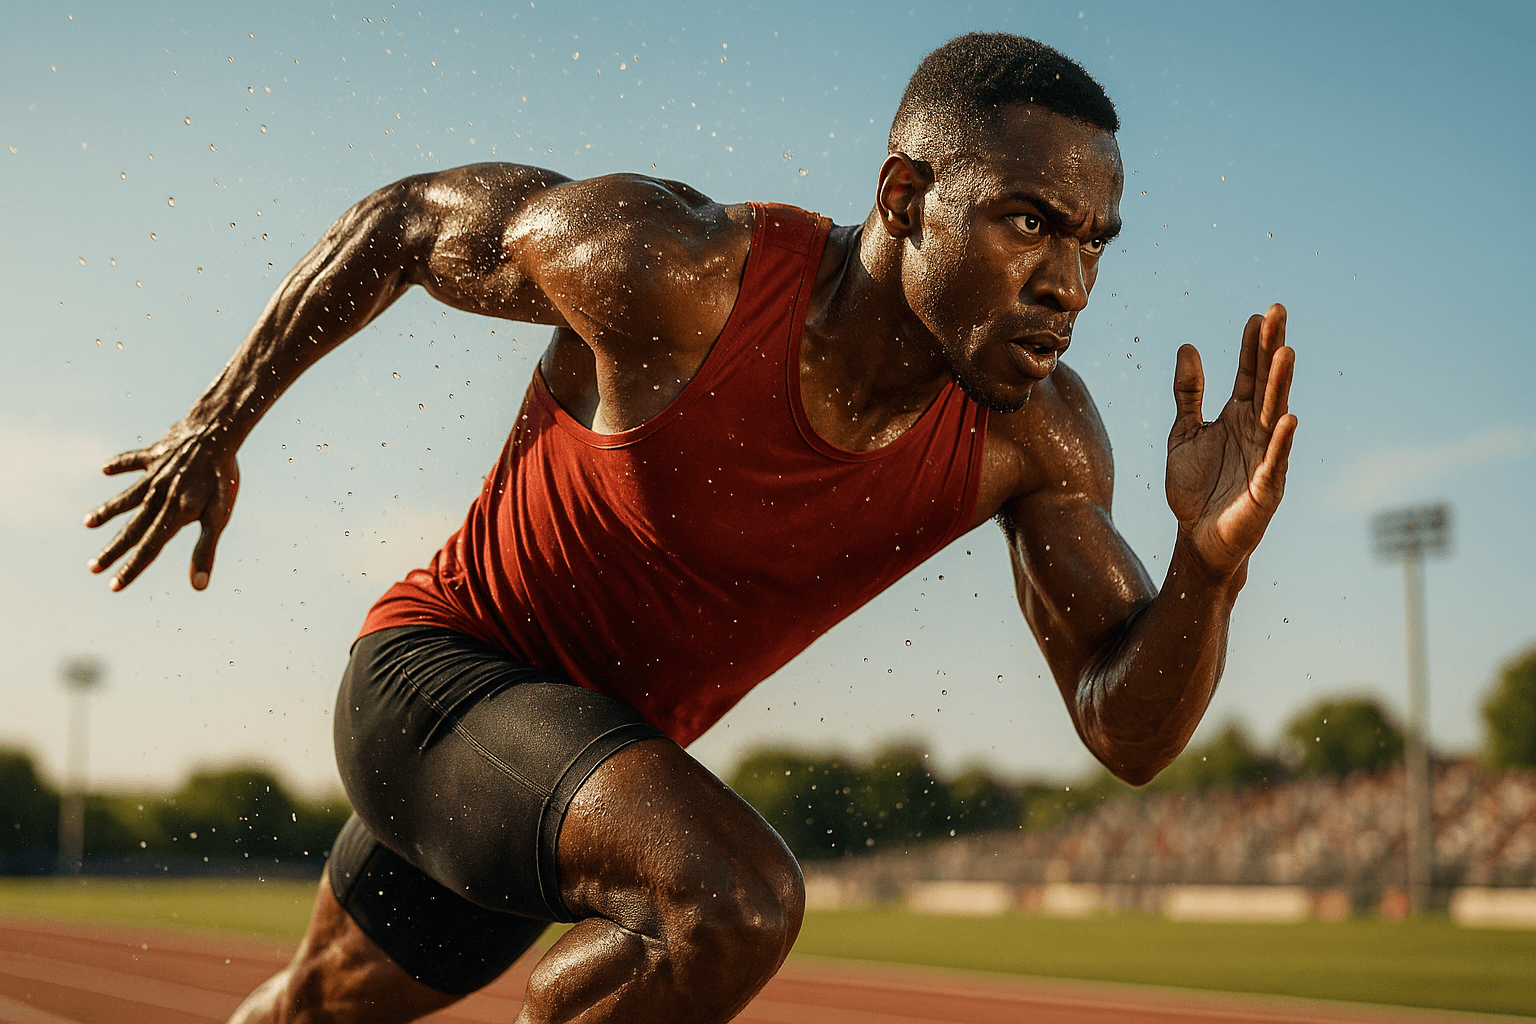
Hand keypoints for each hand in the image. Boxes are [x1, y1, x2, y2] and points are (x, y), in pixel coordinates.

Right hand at [84, 421, 239, 591]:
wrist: (218, 431)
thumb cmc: (223, 478)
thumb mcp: (219, 516)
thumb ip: (206, 550)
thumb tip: (198, 586)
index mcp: (173, 514)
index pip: (149, 549)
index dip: (132, 569)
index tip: (113, 586)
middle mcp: (157, 496)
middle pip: (132, 529)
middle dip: (112, 551)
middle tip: (92, 568)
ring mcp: (153, 475)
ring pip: (125, 498)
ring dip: (106, 511)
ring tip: (87, 523)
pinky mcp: (154, 454)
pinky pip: (133, 461)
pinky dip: (120, 464)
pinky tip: (106, 469)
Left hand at [1165, 303, 1296, 576]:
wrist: (1196, 537)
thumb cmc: (1194, 488)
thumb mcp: (1183, 433)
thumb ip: (1187, 394)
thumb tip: (1187, 347)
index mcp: (1238, 417)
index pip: (1249, 373)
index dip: (1252, 346)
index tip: (1257, 314)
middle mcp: (1257, 431)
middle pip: (1267, 384)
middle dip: (1272, 350)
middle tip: (1278, 314)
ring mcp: (1265, 457)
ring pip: (1276, 415)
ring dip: (1280, 385)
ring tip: (1285, 353)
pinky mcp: (1266, 488)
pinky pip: (1275, 462)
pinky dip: (1282, 441)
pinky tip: (1288, 418)